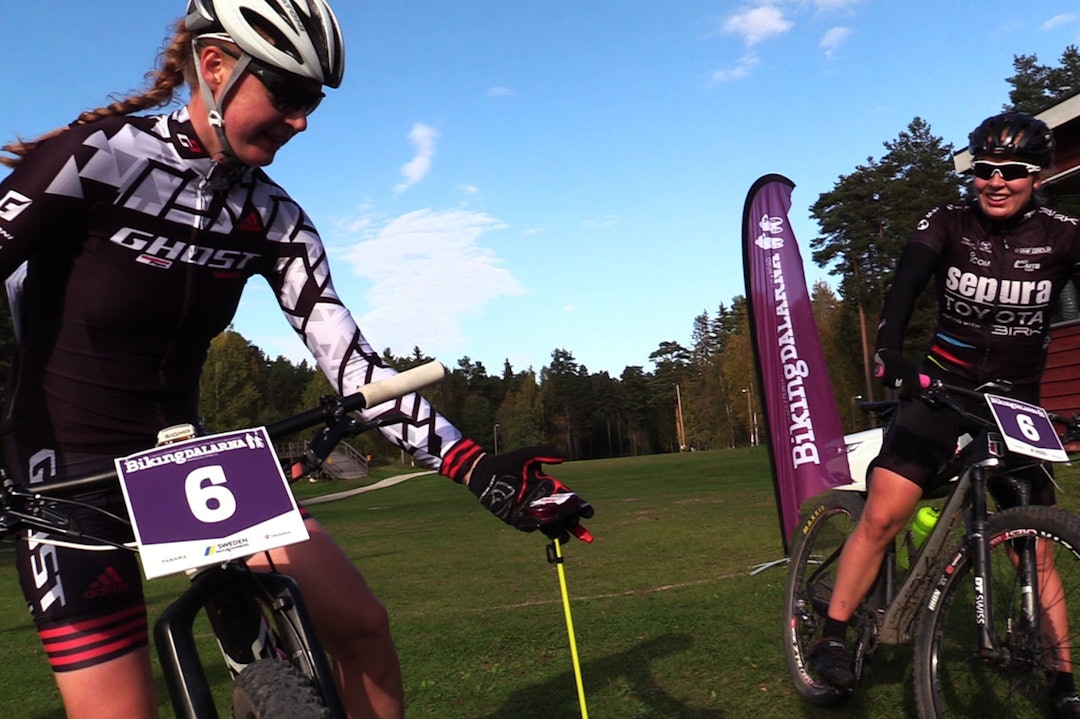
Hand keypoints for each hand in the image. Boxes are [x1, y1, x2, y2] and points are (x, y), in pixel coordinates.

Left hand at [449, 444, 593, 541]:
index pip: (568, 499)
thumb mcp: (528, 455)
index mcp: (548, 486)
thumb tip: (563, 458)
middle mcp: (541, 500)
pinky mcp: (515, 517)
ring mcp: (529, 510)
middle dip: (572, 524)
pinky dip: (536, 528)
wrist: (485, 472)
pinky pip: (528, 526)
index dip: (580, 506)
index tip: (589, 512)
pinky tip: (542, 529)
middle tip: (580, 530)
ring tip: (564, 537)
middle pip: (562, 516)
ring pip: (548, 525)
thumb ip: (545, 454)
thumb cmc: (507, 462)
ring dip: (557, 531)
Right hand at [874, 348, 919, 398]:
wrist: (889, 351)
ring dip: (892, 386)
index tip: (911, 398)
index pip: (916, 386)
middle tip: (902, 397)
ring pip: (894, 386)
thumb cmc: (900, 362)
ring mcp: (897, 370)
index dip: (914, 394)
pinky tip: (886, 379)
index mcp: (913, 371)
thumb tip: (919, 389)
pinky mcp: (888, 370)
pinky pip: (886, 382)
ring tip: (892, 381)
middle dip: (905, 395)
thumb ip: (913, 377)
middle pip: (907, 389)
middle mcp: (906, 371)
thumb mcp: (909, 368)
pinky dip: (885, 382)